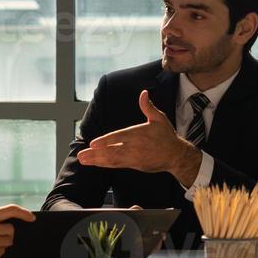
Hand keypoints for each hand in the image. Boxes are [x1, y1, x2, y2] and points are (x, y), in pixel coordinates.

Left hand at [76, 90, 201, 184]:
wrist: (176, 155)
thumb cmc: (167, 136)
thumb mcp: (159, 118)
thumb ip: (148, 107)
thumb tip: (143, 93)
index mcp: (139, 134)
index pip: (119, 137)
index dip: (106, 141)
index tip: (93, 143)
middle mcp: (134, 147)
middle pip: (112, 151)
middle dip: (96, 154)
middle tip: (81, 155)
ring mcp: (134, 158)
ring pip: (112, 160)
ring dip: (97, 160)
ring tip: (83, 160)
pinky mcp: (134, 165)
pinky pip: (117, 165)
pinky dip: (105, 164)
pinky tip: (96, 163)